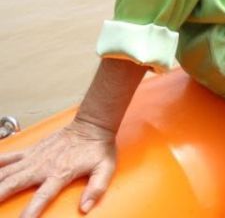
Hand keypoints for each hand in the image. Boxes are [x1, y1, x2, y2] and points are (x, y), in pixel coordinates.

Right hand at [0, 118, 116, 216]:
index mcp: (60, 173)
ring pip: (7, 171)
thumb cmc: (98, 148)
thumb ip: (97, 188)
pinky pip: (10, 156)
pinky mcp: (32, 150)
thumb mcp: (105, 169)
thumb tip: (85, 208)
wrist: (92, 124)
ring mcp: (35, 157)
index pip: (42, 196)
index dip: (31, 211)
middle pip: (14, 183)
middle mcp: (43, 166)